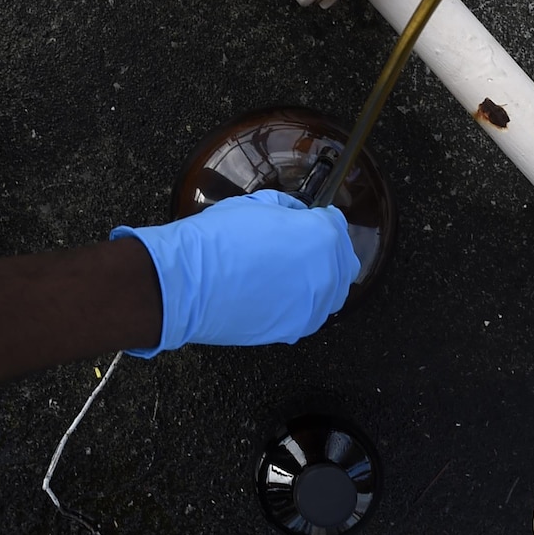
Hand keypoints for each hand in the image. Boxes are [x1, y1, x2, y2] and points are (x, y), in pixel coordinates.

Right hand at [111, 190, 360, 355]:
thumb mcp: (256, 205)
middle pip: (344, 260)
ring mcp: (315, 305)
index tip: (306, 221)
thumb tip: (296, 216)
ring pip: (332, 292)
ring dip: (318, 280)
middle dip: (326, 251)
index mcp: (323, 235)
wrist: (189, 282)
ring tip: (289, 275)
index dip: (319, 220)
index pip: (337, 224)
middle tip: (299, 248)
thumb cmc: (219, 238)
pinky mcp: (296, 329)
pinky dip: (300, 304)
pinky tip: (277, 296)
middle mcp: (329, 272)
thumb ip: (288, 209)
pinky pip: (309, 313)